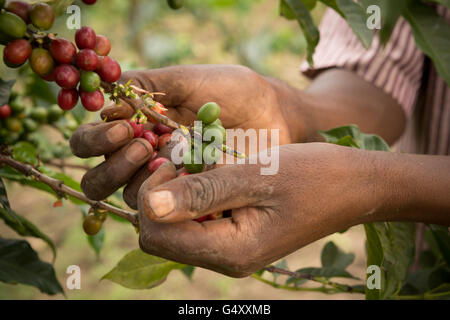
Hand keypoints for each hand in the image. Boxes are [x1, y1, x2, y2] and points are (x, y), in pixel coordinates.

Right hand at [70, 65, 297, 203]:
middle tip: (143, 147)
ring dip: (138, 184)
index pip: (91, 141)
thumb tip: (103, 95)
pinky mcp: (193, 203)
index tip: (124, 127)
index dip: (95, 139)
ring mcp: (167, 185)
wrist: (275, 116)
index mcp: (136, 128)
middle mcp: (143, 161)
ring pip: (129, 200)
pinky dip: (171, 202)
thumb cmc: (233, 92)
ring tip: (166, 162)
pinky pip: (168, 215)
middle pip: (99, 180)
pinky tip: (190, 184)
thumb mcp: (189, 80)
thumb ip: (148, 85)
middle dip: (112, 167)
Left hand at [137, 143, 387, 276]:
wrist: (354, 187)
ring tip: (204, 164)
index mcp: (231, 251)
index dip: (152, 196)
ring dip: (180, 193)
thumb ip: (203, 192)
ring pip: (177, 227)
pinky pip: (199, 221)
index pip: (157, 235)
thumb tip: (150, 206)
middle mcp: (226, 259)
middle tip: (186, 160)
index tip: (176, 161)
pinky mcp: (237, 236)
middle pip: (160, 236)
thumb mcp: (256, 176)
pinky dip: (197, 195)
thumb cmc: (313, 176)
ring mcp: (232, 250)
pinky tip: (216, 172)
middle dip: (161, 195)